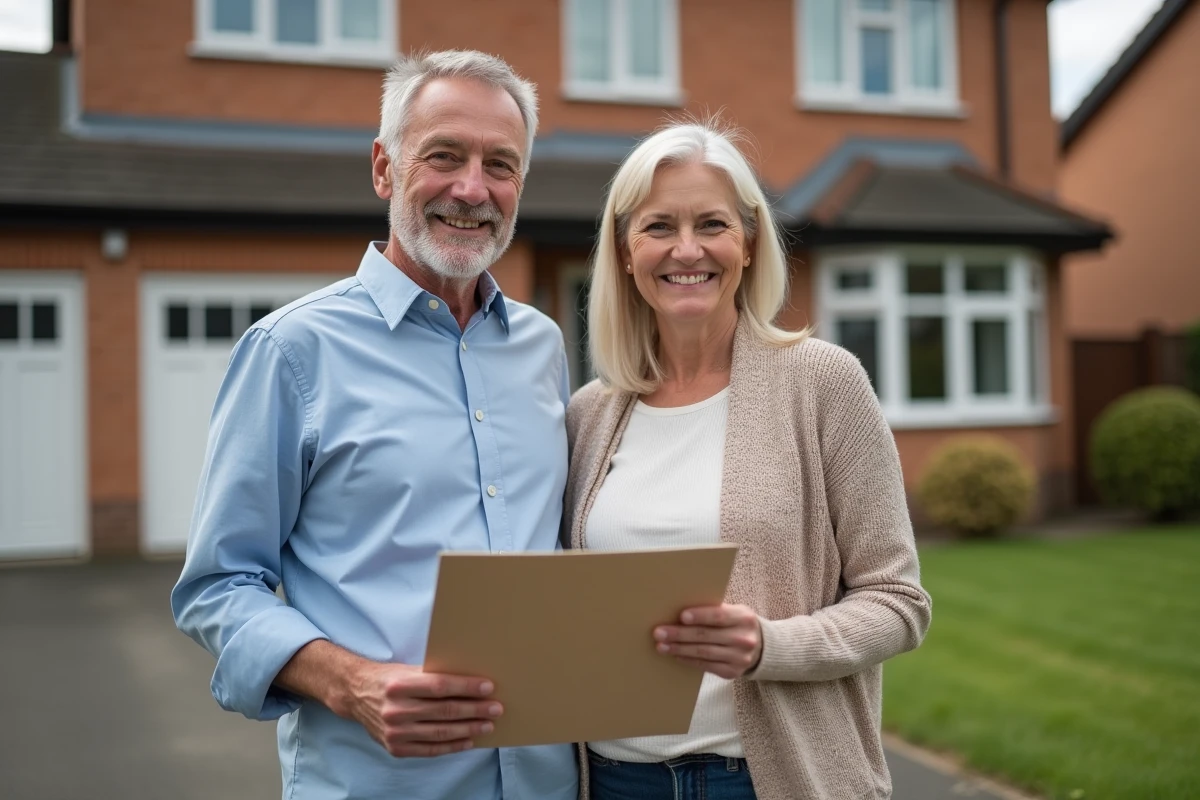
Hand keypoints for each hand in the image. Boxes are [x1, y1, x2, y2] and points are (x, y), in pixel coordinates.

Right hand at [343, 662, 502, 757]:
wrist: (356, 695)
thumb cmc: (390, 679)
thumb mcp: (408, 670)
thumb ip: (434, 676)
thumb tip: (471, 682)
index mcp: (399, 684)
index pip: (440, 687)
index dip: (466, 688)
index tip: (488, 688)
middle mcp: (395, 710)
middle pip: (444, 711)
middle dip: (474, 710)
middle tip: (495, 708)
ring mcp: (394, 732)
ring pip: (440, 732)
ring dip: (468, 729)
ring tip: (487, 725)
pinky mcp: (395, 748)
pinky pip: (430, 749)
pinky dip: (452, 746)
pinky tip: (468, 740)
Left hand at [653, 604, 762, 679]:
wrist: (761, 648)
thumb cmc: (738, 624)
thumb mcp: (734, 612)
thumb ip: (714, 610)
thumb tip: (679, 609)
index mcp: (744, 618)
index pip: (719, 616)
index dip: (700, 616)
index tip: (681, 616)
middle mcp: (743, 639)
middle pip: (706, 636)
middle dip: (680, 634)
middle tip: (659, 633)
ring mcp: (739, 658)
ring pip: (703, 652)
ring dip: (679, 649)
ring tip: (661, 646)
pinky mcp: (732, 672)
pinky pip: (706, 665)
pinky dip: (688, 660)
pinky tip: (675, 655)